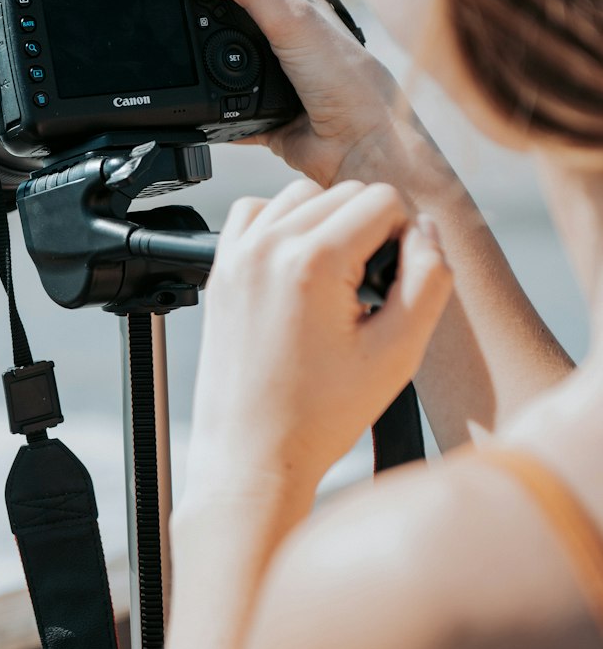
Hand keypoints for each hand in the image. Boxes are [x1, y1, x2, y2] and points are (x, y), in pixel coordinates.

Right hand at [176, 0, 408, 187]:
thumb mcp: (290, 17)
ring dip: (202, 69)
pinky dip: (207, 113)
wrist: (360, 147)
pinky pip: (222, 113)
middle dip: (198, 23)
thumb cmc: (344, 78)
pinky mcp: (262, 117)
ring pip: (221, 69)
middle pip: (226, 24)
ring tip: (177, 61)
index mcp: (294, 7)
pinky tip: (192, 108)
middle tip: (166, 16)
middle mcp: (283, 41)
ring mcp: (272, 81)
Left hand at [181, 178, 451, 515]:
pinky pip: (256, 212)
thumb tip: (426, 230)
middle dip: (367, 232)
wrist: (254, 455)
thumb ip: (428, 279)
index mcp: (312, 262)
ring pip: (301, 197)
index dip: (403, 238)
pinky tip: (298, 273)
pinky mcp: (221, 269)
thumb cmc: (320, 416)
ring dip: (326, 227)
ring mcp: (238, 256)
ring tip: (334, 287)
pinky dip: (282, 228)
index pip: (383, 200)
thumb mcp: (398, 352)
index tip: (392, 286)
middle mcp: (267, 247)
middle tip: (364, 295)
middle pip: (344, 194)